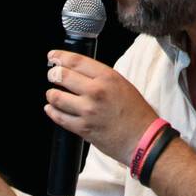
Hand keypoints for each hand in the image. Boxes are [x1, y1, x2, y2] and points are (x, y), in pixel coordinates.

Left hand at [44, 50, 158, 166]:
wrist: (143, 139)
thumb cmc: (136, 113)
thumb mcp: (122, 85)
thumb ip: (100, 77)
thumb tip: (78, 73)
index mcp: (107, 77)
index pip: (76, 61)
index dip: (60, 56)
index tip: (53, 56)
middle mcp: (96, 92)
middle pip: (62, 76)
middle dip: (53, 75)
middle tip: (52, 76)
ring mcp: (88, 111)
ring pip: (57, 97)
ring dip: (51, 94)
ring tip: (53, 94)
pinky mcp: (83, 128)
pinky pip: (60, 118)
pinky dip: (52, 112)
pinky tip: (51, 109)